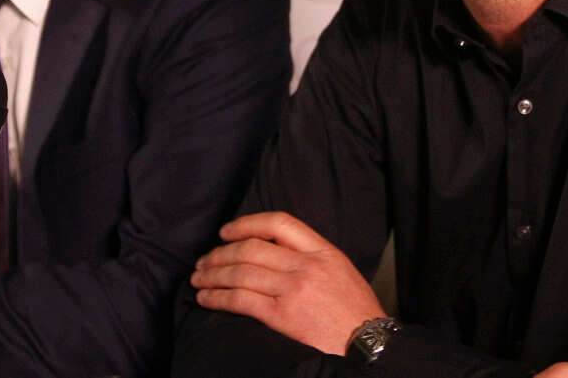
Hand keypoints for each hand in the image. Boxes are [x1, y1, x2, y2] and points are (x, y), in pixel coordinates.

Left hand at [191, 211, 385, 354]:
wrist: (369, 344)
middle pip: (251, 248)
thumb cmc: (356, 311)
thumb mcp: (340, 270)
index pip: (279, 223)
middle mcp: (306, 265)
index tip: (226, 232)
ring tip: (199, 278)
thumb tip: (274, 250)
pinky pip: (241, 301)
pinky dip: (218, 298)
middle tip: (204, 260)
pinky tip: (207, 299)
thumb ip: (310, 256)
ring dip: (213, 275)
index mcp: (322, 251)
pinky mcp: (283, 316)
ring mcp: (293, 290)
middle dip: (220, 253)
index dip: (247, 223)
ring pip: (241, 273)